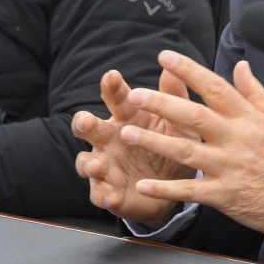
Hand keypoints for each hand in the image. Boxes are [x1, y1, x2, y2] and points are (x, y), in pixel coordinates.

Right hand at [72, 65, 197, 225]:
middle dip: (84, 123)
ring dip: (88, 163)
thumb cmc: (172, 145)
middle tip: (86, 121)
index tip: (112, 76)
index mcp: (127, 117)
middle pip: (89, 128)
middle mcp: (109, 139)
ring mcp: (105, 166)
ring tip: (96, 165)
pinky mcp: (107, 191)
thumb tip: (172, 67)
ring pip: (86, 162)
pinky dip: (104, 195)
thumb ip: (174, 97)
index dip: (111, 87)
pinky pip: (100, 194)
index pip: (116, 98)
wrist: (174, 186)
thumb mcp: (179, 123)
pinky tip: (111, 196)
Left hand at [113, 51, 263, 242]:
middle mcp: (237, 139)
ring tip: (127, 133)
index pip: (215, 87)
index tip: (166, 57)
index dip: (189, 70)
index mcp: (249, 119)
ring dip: (154, 141)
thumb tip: (241, 65)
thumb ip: (255, 93)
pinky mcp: (224, 195)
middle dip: (163, 103)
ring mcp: (229, 168)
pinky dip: (166, 188)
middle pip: (195, 116)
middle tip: (136, 94)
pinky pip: (190, 190)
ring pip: (186, 151)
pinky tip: (143, 185)